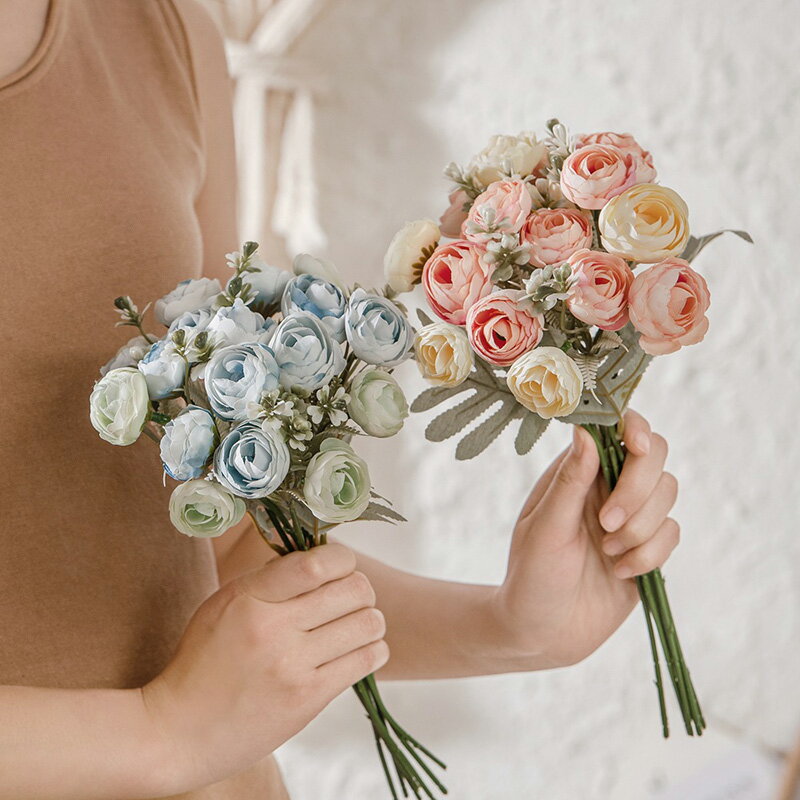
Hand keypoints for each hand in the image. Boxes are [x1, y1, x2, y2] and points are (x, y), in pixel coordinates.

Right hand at [142, 544, 387, 792]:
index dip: (342, 559)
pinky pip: (365, 660)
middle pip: (354, 589)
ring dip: (370, 619)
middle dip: (360, 588)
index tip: (341, 566)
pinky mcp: (308, 699)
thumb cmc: (203, 660)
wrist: (180, 731)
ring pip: (368, 623)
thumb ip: (270, 578)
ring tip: (358, 624)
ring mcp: (293, 666)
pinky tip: (359, 649)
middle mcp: (274, 628)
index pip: (317, 563)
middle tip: (351, 597)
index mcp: (250, 597)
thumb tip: (321, 557)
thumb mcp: (224, 603)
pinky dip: (373, 649)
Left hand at [494, 411, 679, 668]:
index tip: (636, 446)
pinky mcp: (648, 548)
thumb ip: (569, 481)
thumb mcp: (545, 527)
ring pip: (667, 494)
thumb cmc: (532, 575)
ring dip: (640, 528)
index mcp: (577, 472)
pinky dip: (649, 554)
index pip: (617, 430)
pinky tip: (619, 572)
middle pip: (654, 456)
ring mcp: (631, 516)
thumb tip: (584, 430)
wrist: (543, 634)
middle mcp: (607, 486)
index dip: (635, 429)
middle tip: (606, 524)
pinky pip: (672, 533)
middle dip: (638, 490)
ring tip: (606, 553)